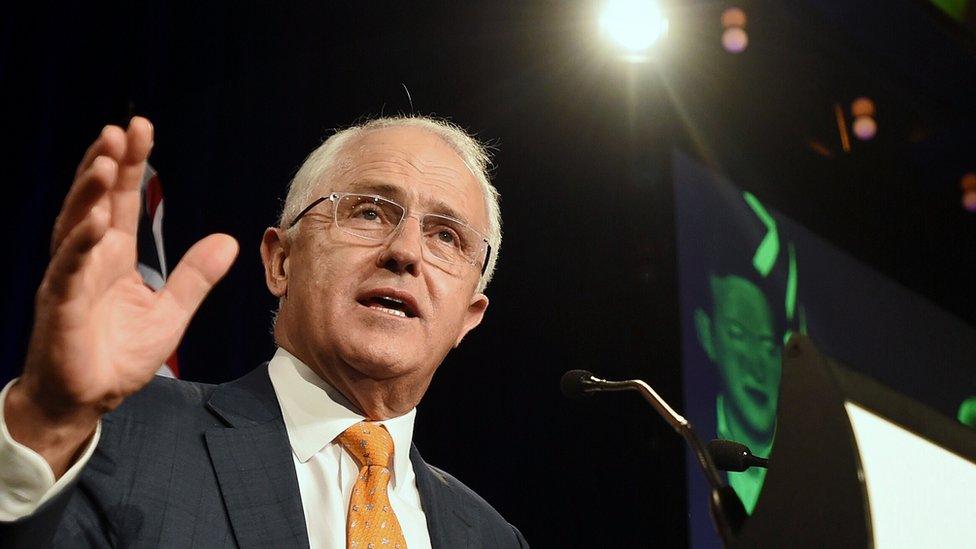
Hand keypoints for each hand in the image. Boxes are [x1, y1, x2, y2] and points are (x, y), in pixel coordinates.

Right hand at [5, 117, 237, 475]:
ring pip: (76, 226)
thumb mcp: (170, 313)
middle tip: (122, 129)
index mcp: (114, 256)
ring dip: (90, 193)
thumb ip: (195, 277)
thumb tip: (229, 241)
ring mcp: (71, 278)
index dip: (132, 164)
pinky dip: (82, 244)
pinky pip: (70, 269)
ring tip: (107, 162)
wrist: (85, 399)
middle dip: (108, 164)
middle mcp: (89, 258)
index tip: (142, 128)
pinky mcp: (61, 305)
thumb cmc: (118, 355)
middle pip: (97, 201)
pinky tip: (97, 221)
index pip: (124, 200)